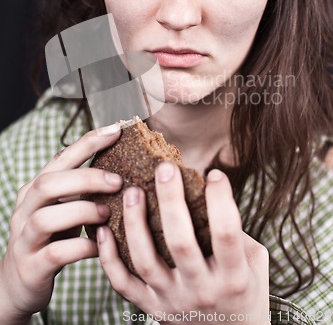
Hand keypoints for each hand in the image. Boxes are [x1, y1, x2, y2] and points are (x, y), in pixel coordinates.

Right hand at [0, 124, 121, 322]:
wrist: (19, 284)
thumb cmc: (51, 238)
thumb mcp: (63, 208)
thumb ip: (81, 189)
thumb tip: (123, 166)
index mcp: (35, 190)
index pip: (60, 158)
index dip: (87, 142)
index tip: (116, 131)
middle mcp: (25, 209)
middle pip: (48, 183)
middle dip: (86, 178)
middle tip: (118, 182)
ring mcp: (25, 238)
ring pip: (47, 217)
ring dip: (83, 212)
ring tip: (108, 214)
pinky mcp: (32, 266)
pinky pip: (56, 253)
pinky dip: (83, 247)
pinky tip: (102, 246)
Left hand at [97, 165, 270, 324]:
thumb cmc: (244, 289)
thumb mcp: (254, 262)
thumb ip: (235, 230)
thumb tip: (204, 187)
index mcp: (233, 277)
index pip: (226, 234)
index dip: (220, 201)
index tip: (214, 174)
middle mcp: (201, 291)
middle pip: (180, 242)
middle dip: (171, 201)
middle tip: (165, 168)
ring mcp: (171, 301)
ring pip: (145, 260)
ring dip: (135, 223)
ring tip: (132, 191)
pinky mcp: (150, 307)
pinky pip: (122, 282)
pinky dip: (108, 256)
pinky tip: (104, 228)